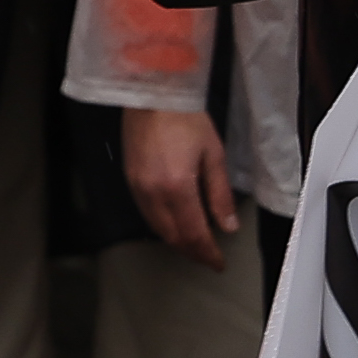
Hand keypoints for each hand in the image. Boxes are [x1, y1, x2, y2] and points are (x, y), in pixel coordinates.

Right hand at [123, 105, 238, 269]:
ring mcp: (137, 187)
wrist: (152, 93)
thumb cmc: (187, 118)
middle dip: (192, 251)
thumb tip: (228, 226)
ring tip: (194, 244)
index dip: (207, 253)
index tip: (219, 263)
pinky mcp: (129, 179)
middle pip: (173, 236)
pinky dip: (162, 225)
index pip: (193, 233)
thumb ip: (220, 194)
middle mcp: (152, 193)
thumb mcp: (213, 154)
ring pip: (157, 228)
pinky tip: (174, 223)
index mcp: (177, 187)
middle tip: (209, 257)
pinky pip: (146, 213)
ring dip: (176, 240)